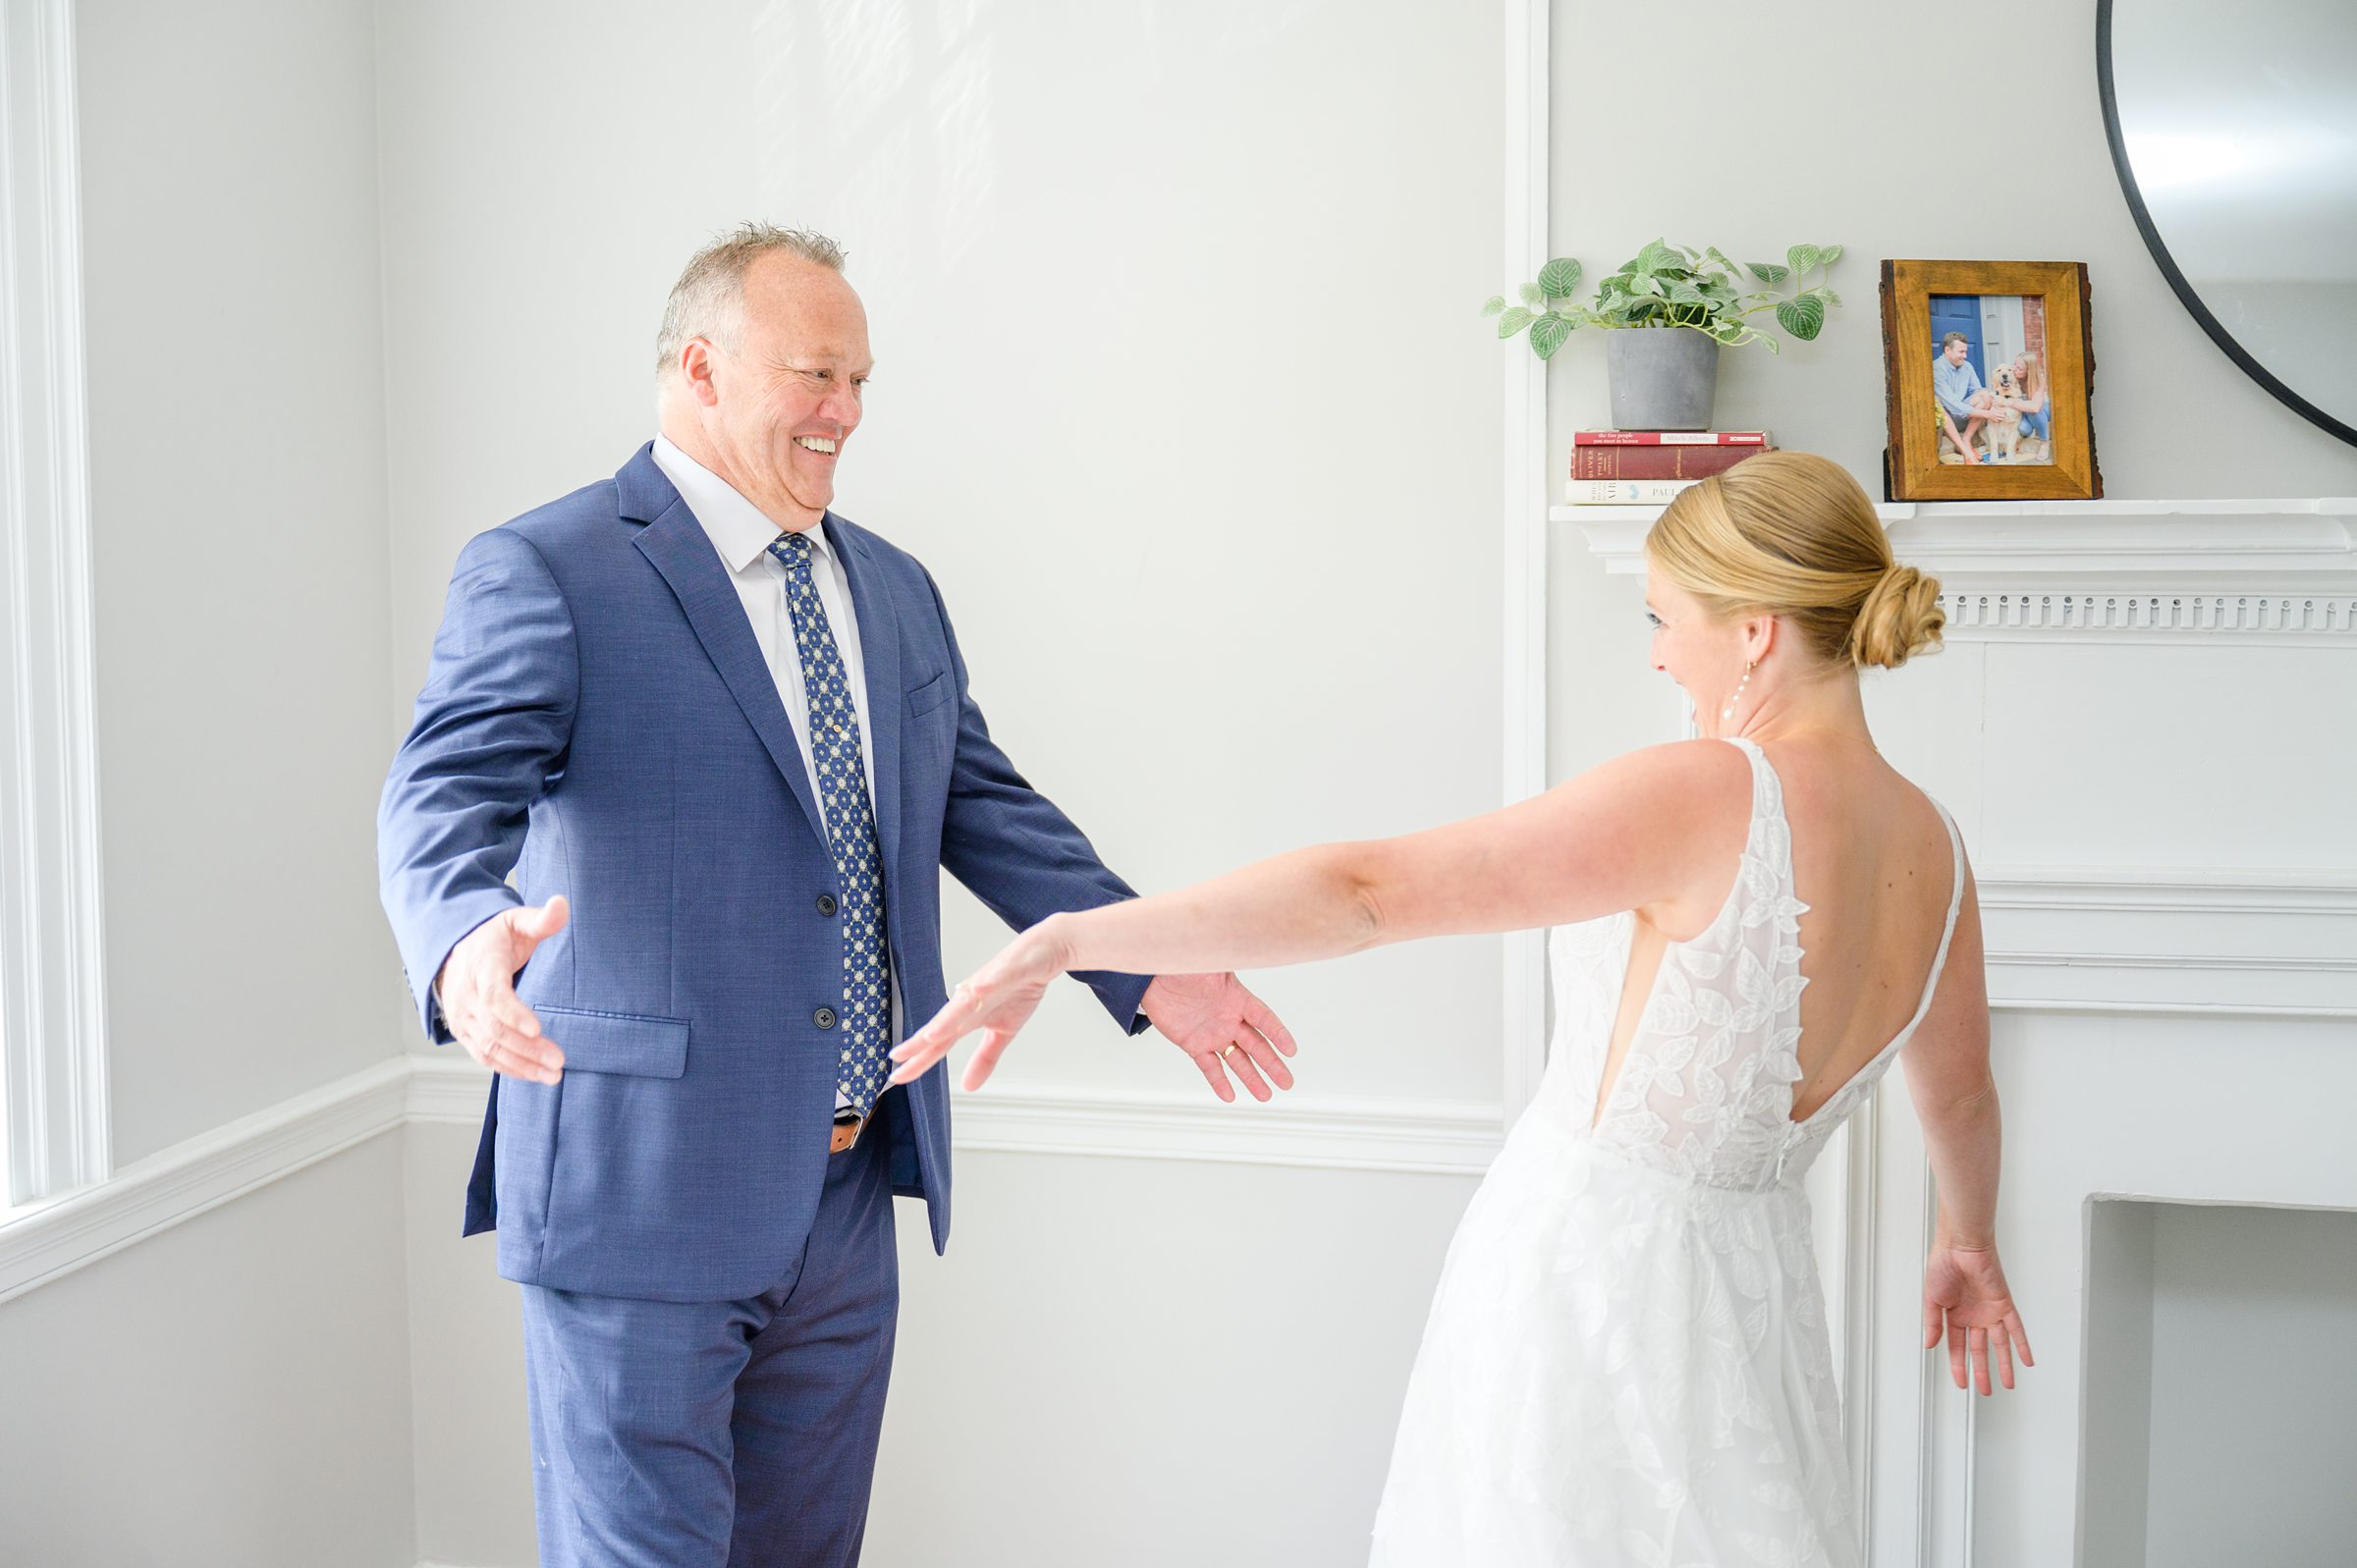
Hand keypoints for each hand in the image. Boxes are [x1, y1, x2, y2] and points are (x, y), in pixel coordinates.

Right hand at [436, 897, 568, 1084]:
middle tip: (558, 1060)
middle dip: (526, 1047)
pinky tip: (534, 1075)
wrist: (455, 952)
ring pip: (489, 1046)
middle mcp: (466, 995)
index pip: (493, 994)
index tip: (536, 1029)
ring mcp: (463, 1016)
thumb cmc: (493, 938)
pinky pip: (483, 1055)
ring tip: (552, 1075)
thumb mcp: (515, 921)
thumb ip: (540, 918)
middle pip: (494, 1028)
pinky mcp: (465, 1031)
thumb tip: (561, 904)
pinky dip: (508, 1068)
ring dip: (520, 1064)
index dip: (513, 1013)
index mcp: (480, 965)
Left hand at [888, 923, 1067, 1090]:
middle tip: (896, 1057)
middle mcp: (968, 1003)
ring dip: (945, 1021)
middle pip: (941, 1026)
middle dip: (919, 1042)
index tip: (897, 1076)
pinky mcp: (1001, 973)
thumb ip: (985, 1057)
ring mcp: (983, 987)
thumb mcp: (1004, 1032)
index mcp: (967, 1019)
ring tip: (929, 1036)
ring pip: (960, 1005)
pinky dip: (982, 989)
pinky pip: (991, 981)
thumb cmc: (1019, 988)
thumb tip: (968, 1086)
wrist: (1040, 955)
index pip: (939, 1044)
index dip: (919, 1060)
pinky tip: (975, 993)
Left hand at [1138, 972, 1296, 1103]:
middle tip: (1287, 1082)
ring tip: (1265, 1095)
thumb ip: (1224, 963)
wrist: (1152, 979)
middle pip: (1256, 1046)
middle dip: (1272, 1065)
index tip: (1291, 1050)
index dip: (1278, 1034)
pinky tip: (1229, 1095)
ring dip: (1251, 1078)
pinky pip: (1210, 1067)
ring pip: (1237, 1060)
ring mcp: (1213, 1034)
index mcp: (1237, 999)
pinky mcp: (1195, 1045)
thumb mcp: (1207, 962)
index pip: (1263, 1018)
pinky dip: (1219, 1081)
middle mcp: (1229, 1019)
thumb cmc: (1181, 965)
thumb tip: (1241, 949)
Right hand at [1922, 1240, 2032, 1394]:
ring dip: (2003, 1364)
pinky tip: (2027, 1361)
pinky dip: (2022, 1345)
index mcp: (1955, 1316)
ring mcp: (1990, 1312)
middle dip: (1982, 1371)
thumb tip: (1930, 1345)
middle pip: (1980, 1350)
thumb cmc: (1943, 1266)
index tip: (1961, 1383)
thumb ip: (1932, 1324)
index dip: (1959, 1366)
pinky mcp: (2004, 1305)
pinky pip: (2016, 1329)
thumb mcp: (1932, 1300)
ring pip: (1999, 1344)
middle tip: (1985, 1390)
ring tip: (2008, 1384)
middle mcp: (1975, 1317)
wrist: (1961, 1247)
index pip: (1958, 1347)